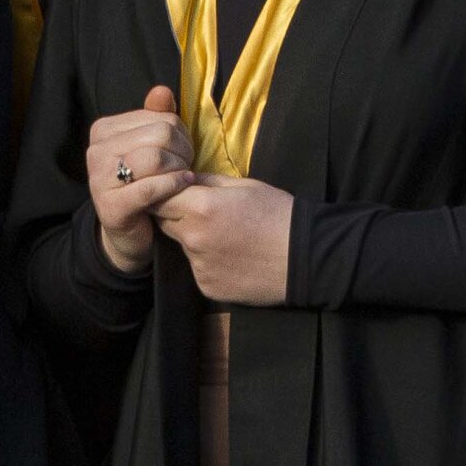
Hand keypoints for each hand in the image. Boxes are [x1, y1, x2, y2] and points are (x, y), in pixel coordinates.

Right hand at [86, 86, 196, 277]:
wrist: (130, 231)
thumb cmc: (145, 182)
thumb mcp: (151, 146)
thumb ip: (156, 116)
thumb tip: (161, 91)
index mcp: (104, 129)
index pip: (160, 117)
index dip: (181, 135)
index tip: (181, 151)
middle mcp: (96, 151)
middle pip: (161, 135)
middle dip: (182, 152)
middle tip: (183, 167)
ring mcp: (99, 179)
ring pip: (157, 158)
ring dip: (179, 169)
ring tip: (182, 177)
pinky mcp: (111, 206)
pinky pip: (152, 187)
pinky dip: (175, 185)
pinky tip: (184, 185)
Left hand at [160, 175, 295, 306]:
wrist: (305, 257)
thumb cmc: (278, 213)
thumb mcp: (244, 185)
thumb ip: (207, 181)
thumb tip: (183, 178)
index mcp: (201, 207)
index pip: (159, 198)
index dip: (166, 193)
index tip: (176, 192)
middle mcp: (193, 238)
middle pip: (165, 223)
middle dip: (177, 215)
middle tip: (204, 212)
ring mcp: (199, 266)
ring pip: (183, 246)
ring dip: (194, 239)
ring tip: (226, 236)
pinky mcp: (207, 286)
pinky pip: (198, 268)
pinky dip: (208, 261)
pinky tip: (233, 257)